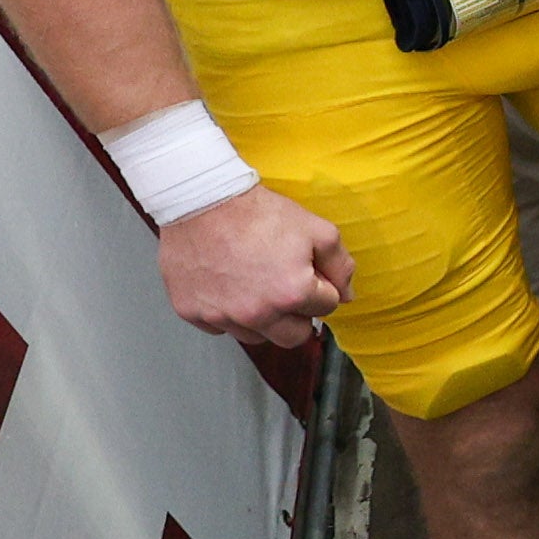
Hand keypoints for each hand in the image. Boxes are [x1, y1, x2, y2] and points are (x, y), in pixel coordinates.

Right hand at [159, 187, 353, 341]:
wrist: (201, 202)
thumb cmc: (257, 213)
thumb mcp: (317, 230)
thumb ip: (341, 266)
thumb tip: (346, 295)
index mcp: (292, 294)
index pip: (326, 307)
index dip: (321, 287)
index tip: (306, 270)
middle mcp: (257, 314)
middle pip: (294, 336)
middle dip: (298, 315)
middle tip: (287, 288)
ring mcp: (222, 317)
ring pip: (257, 337)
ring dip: (263, 319)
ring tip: (256, 286)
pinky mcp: (192, 314)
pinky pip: (220, 328)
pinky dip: (228, 314)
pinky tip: (229, 288)